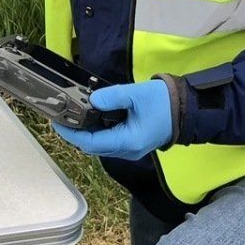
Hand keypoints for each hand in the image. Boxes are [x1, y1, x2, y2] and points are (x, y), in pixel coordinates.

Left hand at [52, 80, 174, 160]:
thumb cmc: (164, 102)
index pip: (90, 143)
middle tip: (61, 116)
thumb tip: (92, 100)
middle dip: (75, 133)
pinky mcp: (132, 142)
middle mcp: (127, 150)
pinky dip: (96, 131)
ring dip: (85, 132)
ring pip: (100, 144)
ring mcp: (130, 149)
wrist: (187, 109)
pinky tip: (90, 117)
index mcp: (127, 142)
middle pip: (92, 146)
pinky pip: (109, 140)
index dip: (71, 134)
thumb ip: (111, 96)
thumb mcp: (136, 94)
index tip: (57, 121)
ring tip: (72, 116)